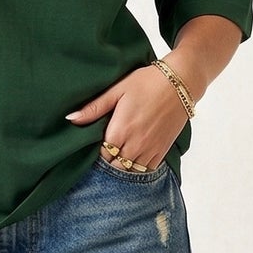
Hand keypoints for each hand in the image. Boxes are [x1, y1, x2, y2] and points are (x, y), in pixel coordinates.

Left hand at [64, 63, 188, 169]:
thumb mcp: (117, 90)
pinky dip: (138, 167)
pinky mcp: (163, 150)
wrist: (180, 81)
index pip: (101, 155)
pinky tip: (134, 158)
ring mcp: (150, 149)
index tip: (94, 147)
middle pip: (114, 166)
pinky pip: (147, 169)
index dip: (96, 153)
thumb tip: (71, 118)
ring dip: (122, 166)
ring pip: (130, 171)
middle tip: (105, 152)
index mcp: (120, 130)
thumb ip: (94, 108)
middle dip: (108, 162)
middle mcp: (135, 144)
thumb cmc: (147, 82)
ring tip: (118, 156)